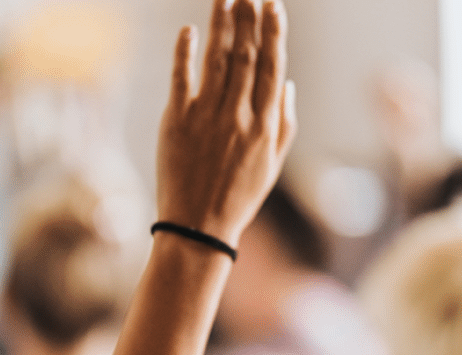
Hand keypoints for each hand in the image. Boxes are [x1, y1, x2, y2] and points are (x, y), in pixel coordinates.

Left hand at [156, 0, 295, 246]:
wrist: (198, 226)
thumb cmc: (239, 196)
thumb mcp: (272, 164)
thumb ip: (284, 121)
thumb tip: (286, 82)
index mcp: (264, 125)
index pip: (271, 66)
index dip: (273, 32)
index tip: (273, 4)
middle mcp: (237, 116)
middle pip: (245, 55)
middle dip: (248, 18)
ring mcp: (206, 117)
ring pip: (216, 60)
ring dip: (220, 24)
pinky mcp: (175, 122)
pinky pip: (180, 79)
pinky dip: (184, 53)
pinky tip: (188, 29)